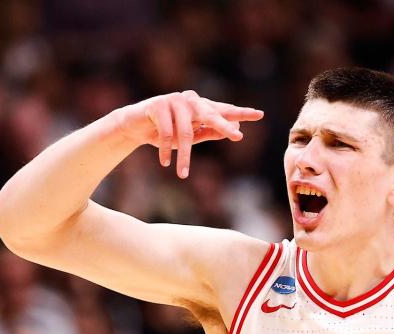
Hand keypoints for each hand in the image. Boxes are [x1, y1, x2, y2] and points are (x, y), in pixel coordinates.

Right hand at [113, 91, 263, 177]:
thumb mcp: (190, 136)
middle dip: (225, 127)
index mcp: (200, 107)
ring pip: (186, 132)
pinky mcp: (158, 105)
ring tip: (182, 173)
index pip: (224, 110)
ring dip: (184, 156)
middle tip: (238, 136)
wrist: (133, 126)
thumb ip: (210, 132)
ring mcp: (174, 100)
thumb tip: (234, 131)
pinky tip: (165, 162)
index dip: (241, 113)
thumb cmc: (165, 131)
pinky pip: (167, 132)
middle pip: (211, 114)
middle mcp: (190, 100)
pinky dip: (166, 149)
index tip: (260, 115)